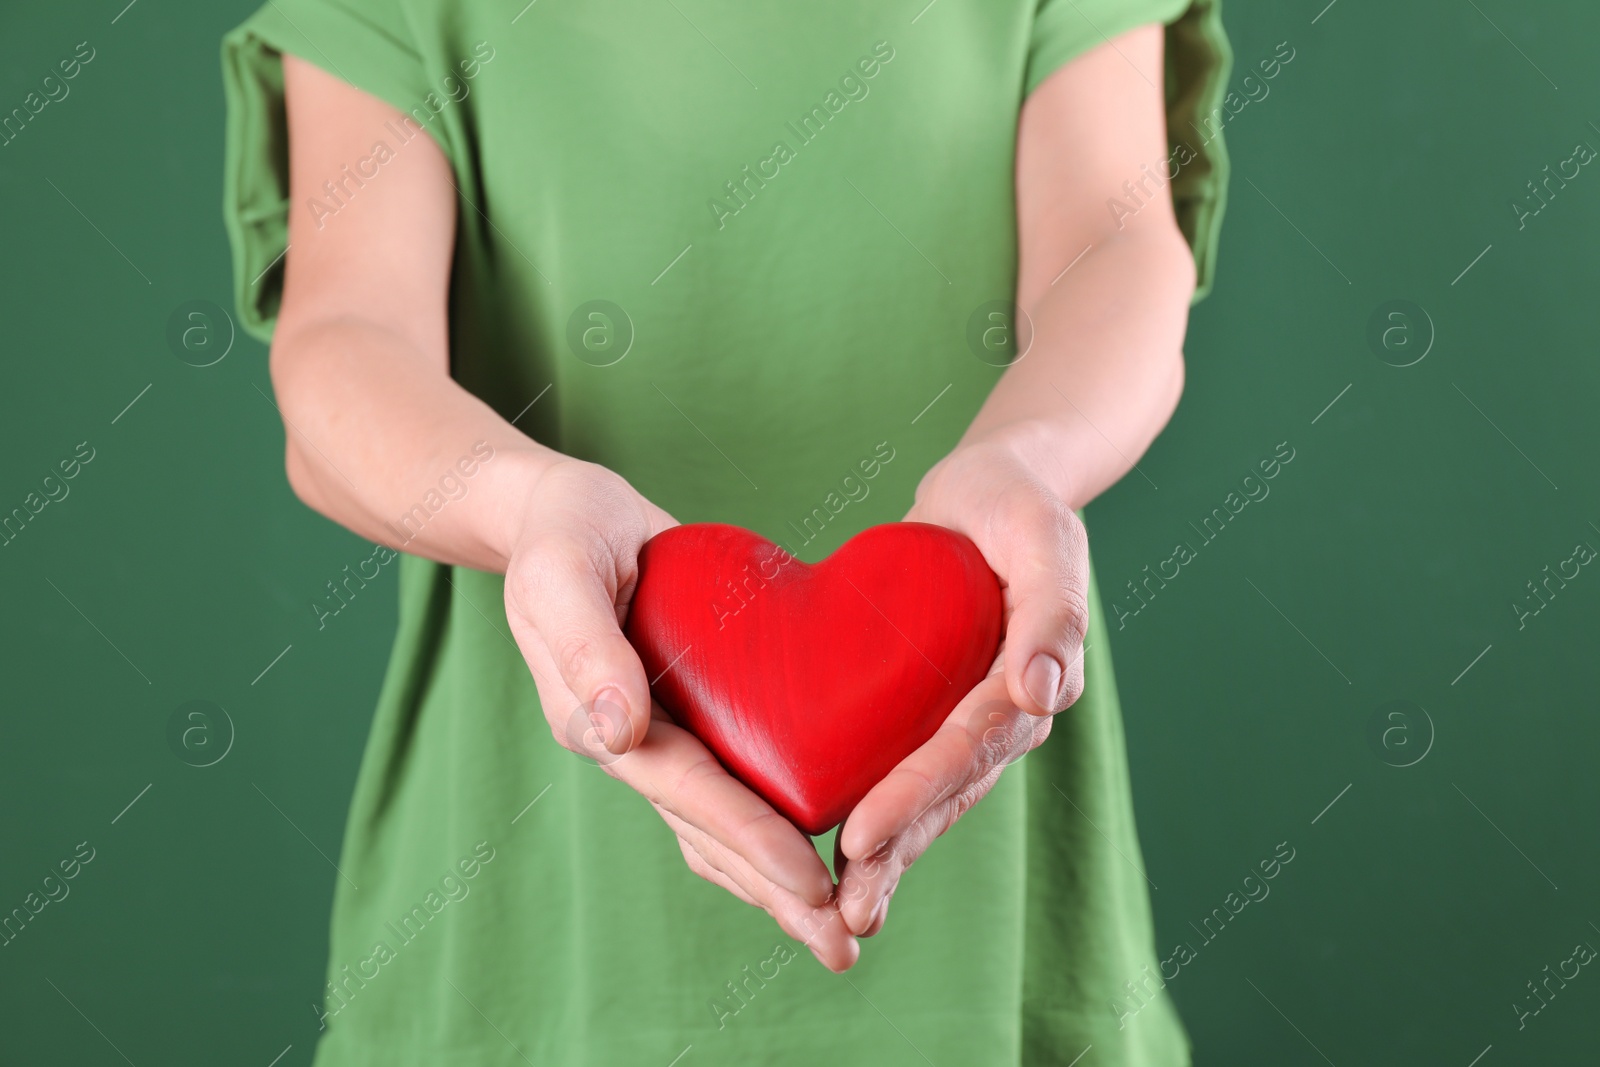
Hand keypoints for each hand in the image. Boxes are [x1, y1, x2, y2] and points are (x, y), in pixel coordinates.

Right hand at [502, 458, 858, 969]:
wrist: (564, 514)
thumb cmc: (562, 532)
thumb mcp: (560, 569)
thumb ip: (584, 646)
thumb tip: (618, 732)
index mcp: (597, 718)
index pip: (687, 790)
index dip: (750, 838)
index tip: (810, 883)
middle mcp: (632, 743)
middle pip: (710, 832)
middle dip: (774, 891)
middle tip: (843, 947)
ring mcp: (660, 737)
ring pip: (722, 826)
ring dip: (775, 881)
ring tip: (839, 929)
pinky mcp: (689, 719)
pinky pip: (732, 789)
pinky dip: (770, 830)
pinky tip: (818, 857)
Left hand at [833, 433, 1089, 937]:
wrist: (991, 492)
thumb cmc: (1016, 505)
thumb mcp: (1043, 536)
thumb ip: (1053, 612)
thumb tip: (1040, 692)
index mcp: (1032, 677)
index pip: (969, 746)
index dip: (916, 794)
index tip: (861, 835)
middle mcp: (1004, 712)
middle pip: (948, 791)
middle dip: (898, 851)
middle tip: (848, 911)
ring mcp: (969, 717)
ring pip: (929, 796)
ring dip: (889, 855)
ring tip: (840, 912)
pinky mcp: (932, 709)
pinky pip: (904, 767)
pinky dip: (876, 812)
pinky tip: (830, 855)